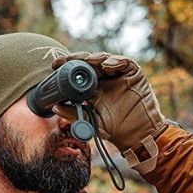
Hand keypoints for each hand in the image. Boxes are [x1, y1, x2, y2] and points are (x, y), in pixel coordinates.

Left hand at [51, 51, 168, 173]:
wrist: (137, 135)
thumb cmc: (114, 129)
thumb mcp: (90, 121)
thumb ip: (73, 113)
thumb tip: (54, 106)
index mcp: (93, 87)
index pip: (78, 72)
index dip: (67, 66)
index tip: (54, 66)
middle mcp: (105, 78)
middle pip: (89, 62)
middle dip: (78, 59)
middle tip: (67, 59)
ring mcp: (119, 74)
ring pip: (105, 59)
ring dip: (95, 58)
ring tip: (87, 60)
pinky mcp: (134, 73)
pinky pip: (125, 62)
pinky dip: (115, 61)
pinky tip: (106, 65)